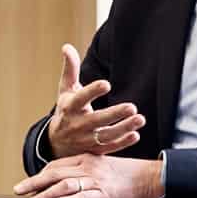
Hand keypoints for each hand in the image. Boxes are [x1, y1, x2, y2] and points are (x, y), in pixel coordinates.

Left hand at [12, 153, 162, 197]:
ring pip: (65, 185)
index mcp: (87, 158)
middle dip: (34, 182)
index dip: (40, 174)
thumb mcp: (103, 165)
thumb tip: (67, 179)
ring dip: (45, 193)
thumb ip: (85, 169)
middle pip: (55, 173)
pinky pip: (83, 197)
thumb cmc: (128, 173)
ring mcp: (96, 180)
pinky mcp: (105, 193)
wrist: (151, 176)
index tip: (28, 182)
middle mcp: (88, 167)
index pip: (56, 165)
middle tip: (19, 190)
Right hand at [45, 43, 144, 158]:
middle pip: (97, 120)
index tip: (106, 84)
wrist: (56, 143)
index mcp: (70, 107)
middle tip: (132, 107)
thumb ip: (70, 69)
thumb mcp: (65, 90)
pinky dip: (122, 143)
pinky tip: (135, 135)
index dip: (92, 91)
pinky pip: (109, 148)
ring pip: (106, 136)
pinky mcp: (94, 151)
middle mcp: (77, 125)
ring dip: (123, 128)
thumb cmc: (66, 110)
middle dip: (114, 114)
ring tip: (139, 119)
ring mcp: (86, 140)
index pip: (81, 99)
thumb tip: (67, 46)